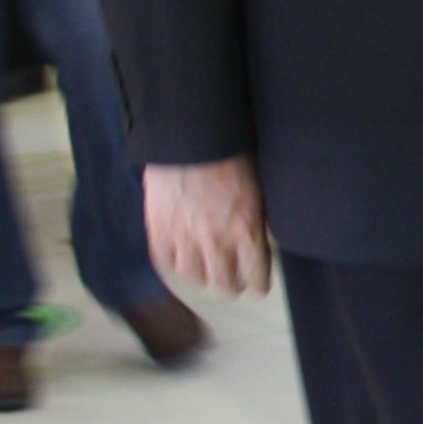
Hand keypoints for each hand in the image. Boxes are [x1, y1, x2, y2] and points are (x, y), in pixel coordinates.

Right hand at [145, 156, 272, 297]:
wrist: (189, 137)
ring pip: (194, 279)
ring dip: (201, 274)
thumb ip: (259, 220)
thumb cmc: (230, 156)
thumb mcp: (257, 189)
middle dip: (230, 284)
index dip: (257, 285)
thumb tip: (264, 240)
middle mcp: (216, 241)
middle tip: (230, 278)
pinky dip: (175, 262)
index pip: (256, 278)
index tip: (256, 286)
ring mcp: (184, 238)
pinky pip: (166, 263)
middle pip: (224, 286)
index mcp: (247, 230)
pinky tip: (182, 254)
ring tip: (204, 265)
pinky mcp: (158, 232)